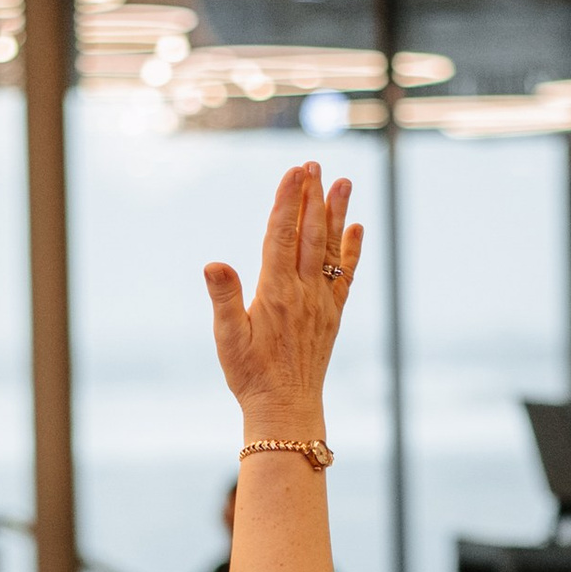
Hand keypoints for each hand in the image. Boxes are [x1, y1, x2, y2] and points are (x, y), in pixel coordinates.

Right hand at [205, 161, 360, 425]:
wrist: (285, 408)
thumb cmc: (249, 375)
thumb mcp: (227, 339)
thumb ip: (223, 299)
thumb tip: (214, 264)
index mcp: (275, 293)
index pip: (281, 236)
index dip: (287, 201)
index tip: (294, 171)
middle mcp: (303, 292)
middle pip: (309, 233)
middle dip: (311, 196)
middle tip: (314, 164)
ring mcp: (322, 301)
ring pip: (330, 248)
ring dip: (336, 213)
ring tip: (342, 181)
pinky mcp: (332, 313)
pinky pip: (345, 275)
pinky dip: (351, 250)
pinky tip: (356, 228)